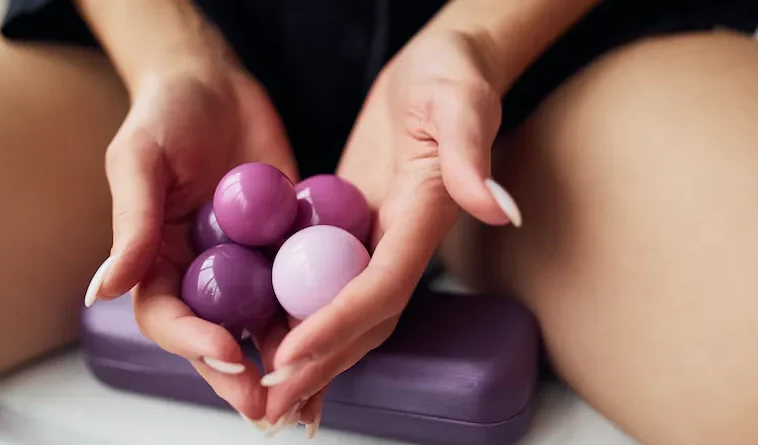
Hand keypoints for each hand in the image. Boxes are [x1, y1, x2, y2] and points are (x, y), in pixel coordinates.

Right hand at [84, 57, 296, 421]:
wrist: (216, 84)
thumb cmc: (166, 113)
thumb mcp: (139, 159)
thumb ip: (131, 225)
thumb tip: (103, 292)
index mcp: (158, 261)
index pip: (169, 316)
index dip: (194, 341)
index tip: (226, 351)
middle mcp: (203, 272)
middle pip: (219, 336)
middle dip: (241, 374)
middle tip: (269, 407)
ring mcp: (247, 263)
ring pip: (265, 322)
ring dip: (286, 359)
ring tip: (311, 392)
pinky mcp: (286, 246)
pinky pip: (302, 283)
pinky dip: (319, 311)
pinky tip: (342, 335)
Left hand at [260, 31, 521, 426]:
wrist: (438, 68)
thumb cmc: (451, 76)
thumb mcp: (460, 102)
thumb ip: (472, 155)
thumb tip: (499, 211)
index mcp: (424, 219)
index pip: (381, 286)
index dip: (338, 323)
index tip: (290, 353)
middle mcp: (400, 243)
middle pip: (362, 320)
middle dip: (317, 366)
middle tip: (268, 407)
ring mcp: (377, 240)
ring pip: (342, 313)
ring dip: (305, 358)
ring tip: (259, 396)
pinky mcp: (355, 228)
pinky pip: (325, 283)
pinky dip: (298, 318)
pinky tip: (264, 341)